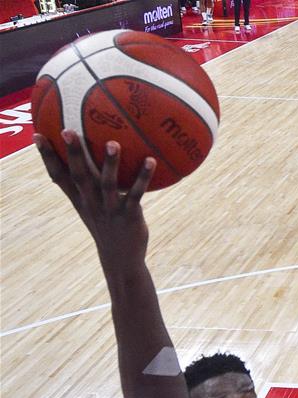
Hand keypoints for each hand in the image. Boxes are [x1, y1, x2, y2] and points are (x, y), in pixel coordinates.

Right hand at [34, 130, 155, 272]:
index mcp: (80, 200)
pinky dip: (143, 177)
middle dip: (74, 154)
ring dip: (111, 164)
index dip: (48, 157)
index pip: (58, 176)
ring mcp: (110, 210)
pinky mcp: (130, 215)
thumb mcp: (91, 208)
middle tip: (69, 130)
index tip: (38, 136)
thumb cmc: (107, 227)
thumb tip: (87, 162)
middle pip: (79, 176)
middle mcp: (92, 203)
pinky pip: (136, 194)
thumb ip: (87, 188)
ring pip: (108, 184)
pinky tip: (151, 161)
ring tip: (113, 143)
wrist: (121, 259)